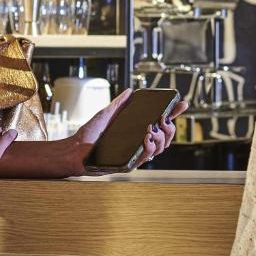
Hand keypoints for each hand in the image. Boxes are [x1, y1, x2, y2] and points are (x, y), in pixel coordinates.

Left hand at [62, 89, 189, 175]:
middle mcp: (138, 144)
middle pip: (165, 138)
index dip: (173, 114)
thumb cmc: (88, 135)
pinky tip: (146, 138)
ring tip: (152, 129)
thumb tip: (130, 91)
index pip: (160, 124)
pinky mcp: (128, 164)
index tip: (181, 104)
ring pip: (159, 149)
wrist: (74, 151)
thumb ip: (119, 104)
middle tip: (163, 120)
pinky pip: (145, 158)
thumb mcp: (105, 115)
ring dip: (161, 138)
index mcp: (136, 132)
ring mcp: (134, 155)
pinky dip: (149, 148)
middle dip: (170, 129)